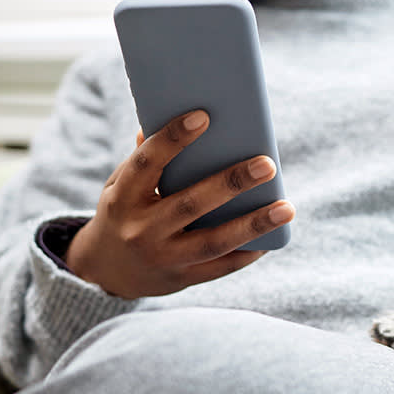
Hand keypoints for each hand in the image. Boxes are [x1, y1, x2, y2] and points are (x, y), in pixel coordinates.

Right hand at [65, 110, 294, 298]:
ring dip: (254, 224)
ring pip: (213, 241)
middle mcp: (141, 230)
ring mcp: (162, 258)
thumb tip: (170, 114)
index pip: (146, 164)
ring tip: (286, 208)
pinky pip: (221, 267)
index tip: (203, 116)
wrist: (107, 272)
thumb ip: (146, 159)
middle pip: (191, 204)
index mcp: (123, 198)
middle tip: (267, 164)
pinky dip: (248, 252)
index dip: (173, 140)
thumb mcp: (122, 186)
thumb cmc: (125, 213)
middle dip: (231, 183)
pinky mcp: (182, 278)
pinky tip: (274, 237)